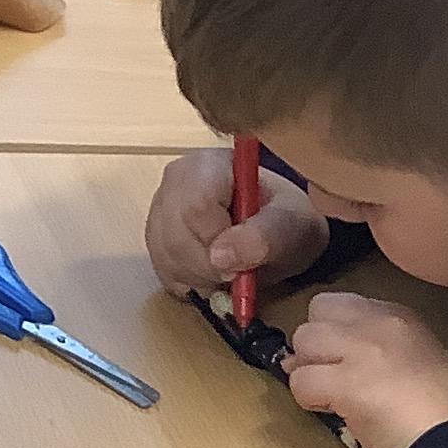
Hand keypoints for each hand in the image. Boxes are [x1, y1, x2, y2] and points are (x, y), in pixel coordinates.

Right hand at [144, 147, 327, 300]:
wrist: (281, 230)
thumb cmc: (287, 221)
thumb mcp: (291, 226)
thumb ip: (263, 237)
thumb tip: (221, 257)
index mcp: (209, 164)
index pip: (196, 206)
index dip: (216, 241)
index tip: (240, 258)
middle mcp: (177, 180)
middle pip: (175, 235)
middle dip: (209, 268)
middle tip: (238, 274)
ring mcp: (161, 208)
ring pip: (165, 256)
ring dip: (200, 279)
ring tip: (229, 274)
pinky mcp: (156, 236)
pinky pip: (161, 269)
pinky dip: (189, 283)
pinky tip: (212, 277)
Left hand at [285, 292, 447, 447]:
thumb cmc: (443, 418)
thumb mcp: (421, 364)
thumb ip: (382, 350)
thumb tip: (334, 358)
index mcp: (402, 318)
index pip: (343, 303)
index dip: (334, 331)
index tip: (342, 358)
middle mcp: (380, 323)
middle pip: (317, 313)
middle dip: (315, 345)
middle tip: (329, 377)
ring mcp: (362, 349)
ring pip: (304, 341)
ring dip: (308, 371)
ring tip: (331, 397)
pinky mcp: (346, 382)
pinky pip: (301, 381)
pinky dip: (309, 400)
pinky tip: (334, 413)